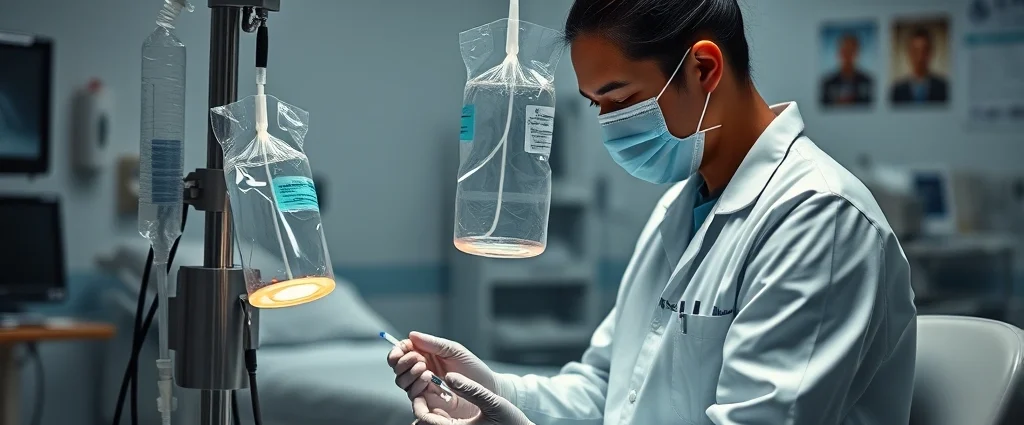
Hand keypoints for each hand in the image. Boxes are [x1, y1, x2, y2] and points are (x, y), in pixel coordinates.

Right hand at [388, 332, 495, 398]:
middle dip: (403, 362)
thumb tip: (412, 335)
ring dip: (410, 373)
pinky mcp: (427, 401)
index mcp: (426, 355)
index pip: (402, 351)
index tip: (401, 349)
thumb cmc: (473, 369)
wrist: (487, 390)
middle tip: (419, 359)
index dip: (398, 350)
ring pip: (401, 381)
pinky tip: (429, 380)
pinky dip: (416, 385)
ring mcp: (423, 386)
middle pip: (397, 367)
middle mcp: (421, 370)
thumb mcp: (454, 351)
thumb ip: (433, 343)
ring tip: (427, 370)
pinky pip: (412, 394)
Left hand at [413, 373, 532, 424]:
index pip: (423, 418)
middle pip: (422, 421)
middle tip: (425, 380)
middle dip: (421, 401)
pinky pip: (440, 421)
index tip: (425, 380)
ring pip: (430, 421)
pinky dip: (436, 410)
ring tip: (432, 385)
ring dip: (427, 404)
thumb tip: (449, 377)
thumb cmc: (511, 422)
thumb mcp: (494, 403)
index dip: (419, 399)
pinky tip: (446, 393)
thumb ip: (471, 390)